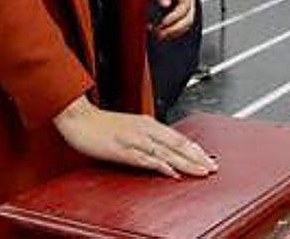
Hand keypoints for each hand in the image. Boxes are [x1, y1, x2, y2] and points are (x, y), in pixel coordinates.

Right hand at [53, 95, 216, 177]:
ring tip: (199, 171)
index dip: (195, 148)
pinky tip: (170, 172)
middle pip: (176, 144)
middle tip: (212, 168)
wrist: (77, 117)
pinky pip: (143, 158)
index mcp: (147, 123)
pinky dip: (159, 165)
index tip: (208, 159)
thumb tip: (164, 151)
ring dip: (184, 162)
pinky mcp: (121, 149)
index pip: (178, 137)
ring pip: (165, 152)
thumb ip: (147, 138)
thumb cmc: (100, 124)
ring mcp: (133, 139)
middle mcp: (143, 129)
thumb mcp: (129, 128)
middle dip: (196, 157)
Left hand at [147, 0, 195, 39]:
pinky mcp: (175, 3)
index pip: (185, 7)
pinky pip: (177, 19)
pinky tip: (155, 27)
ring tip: (157, 34)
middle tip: (159, 34)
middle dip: (175, 28)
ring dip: (172, 30)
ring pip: (185, 21)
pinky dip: (169, 26)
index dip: (174, 18)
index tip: (161, 25)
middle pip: (188, 17)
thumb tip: (165, 5)